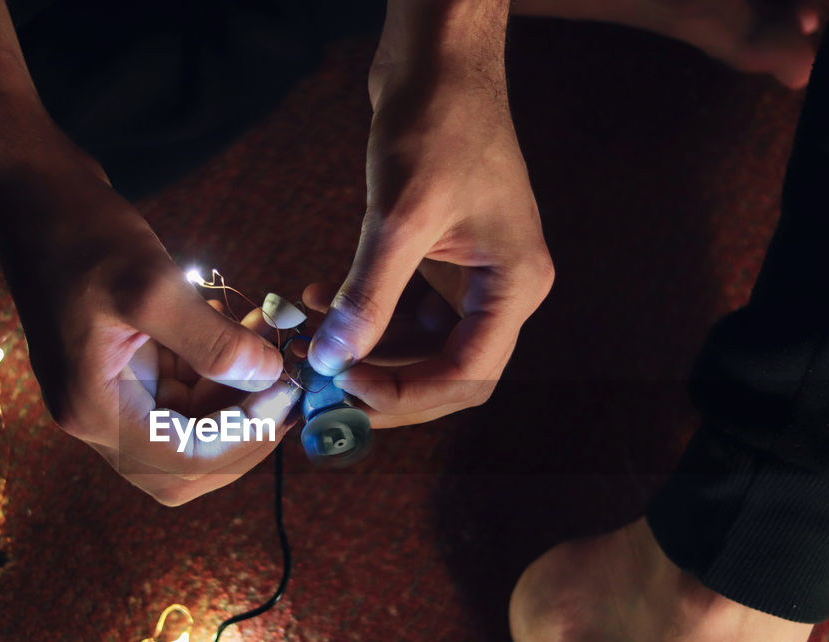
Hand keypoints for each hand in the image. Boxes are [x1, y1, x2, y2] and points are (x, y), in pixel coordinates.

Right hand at [0, 141, 298, 504]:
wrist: (31, 189)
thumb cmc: (79, 233)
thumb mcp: (152, 286)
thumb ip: (212, 342)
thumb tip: (269, 376)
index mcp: (94, 409)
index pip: (181, 464)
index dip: (241, 440)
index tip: (283, 394)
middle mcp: (97, 412)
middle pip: (186, 459)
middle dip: (242, 428)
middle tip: (286, 386)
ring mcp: (109, 388)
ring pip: (191, 422)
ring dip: (237, 392)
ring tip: (272, 340)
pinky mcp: (123, 362)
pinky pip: (183, 386)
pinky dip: (219, 365)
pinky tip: (243, 326)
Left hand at [306, 0, 552, 427]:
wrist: (439, 61)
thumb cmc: (438, 124)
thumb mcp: (400, 217)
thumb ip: (368, 295)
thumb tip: (333, 359)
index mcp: (516, 285)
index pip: (469, 374)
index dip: (407, 395)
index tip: (347, 389)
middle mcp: (503, 288)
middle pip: (447, 371)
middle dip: (386, 383)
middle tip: (326, 388)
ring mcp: (473, 275)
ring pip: (421, 345)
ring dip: (367, 350)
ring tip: (312, 344)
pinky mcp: (442, 258)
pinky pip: (405, 308)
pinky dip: (364, 313)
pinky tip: (317, 300)